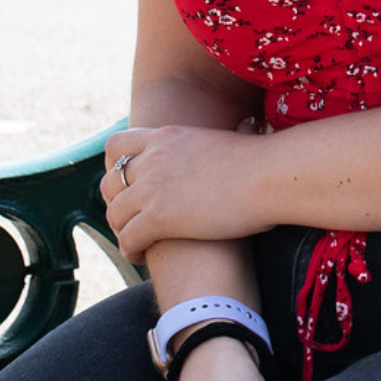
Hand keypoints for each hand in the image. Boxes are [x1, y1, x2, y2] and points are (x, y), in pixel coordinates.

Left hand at [102, 120, 268, 266]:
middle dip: (114, 202)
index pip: (117, 145)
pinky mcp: (158, 217)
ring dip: (120, 230)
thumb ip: (227, 136)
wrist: (270, 178)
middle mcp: (153, 159)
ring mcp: (152, 188)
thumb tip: (251, 124)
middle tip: (128, 219)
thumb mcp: (234, 139)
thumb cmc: (265, 163)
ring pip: (115, 213)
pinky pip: (128, 238)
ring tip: (133, 242)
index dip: (114, 167)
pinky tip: (140, 256)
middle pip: (110, 182)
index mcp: (167, 137)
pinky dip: (129, 250)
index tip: (124, 184)